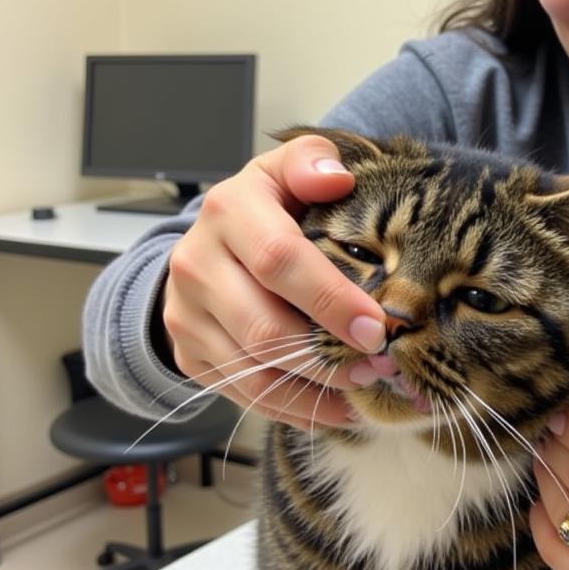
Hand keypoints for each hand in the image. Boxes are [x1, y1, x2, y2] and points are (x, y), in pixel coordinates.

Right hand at [162, 132, 387, 428]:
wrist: (208, 241)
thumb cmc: (268, 206)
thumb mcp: (287, 170)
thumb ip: (312, 161)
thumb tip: (335, 178)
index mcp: (230, 210)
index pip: (279, 260)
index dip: (331, 299)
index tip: (377, 327)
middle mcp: (197, 263)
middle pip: (264, 327)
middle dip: (328, 355)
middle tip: (381, 366)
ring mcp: (187, 313)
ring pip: (252, 370)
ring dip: (316, 389)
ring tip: (366, 387)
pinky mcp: (188, 352)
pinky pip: (242, 393)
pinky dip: (294, 408)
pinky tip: (337, 406)